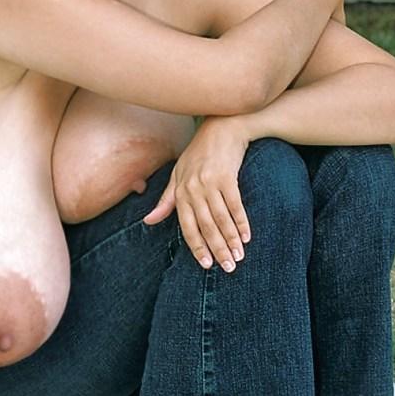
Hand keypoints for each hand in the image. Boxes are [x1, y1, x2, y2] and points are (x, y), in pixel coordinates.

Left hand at [143, 119, 250, 271]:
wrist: (221, 127)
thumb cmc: (198, 153)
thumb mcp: (178, 175)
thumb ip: (166, 201)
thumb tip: (148, 221)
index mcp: (180, 191)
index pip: (187, 226)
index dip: (196, 247)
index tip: (206, 265)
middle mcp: (192, 188)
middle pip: (205, 226)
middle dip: (217, 249)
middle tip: (228, 267)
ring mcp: (209, 182)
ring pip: (220, 218)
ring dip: (231, 240)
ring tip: (239, 256)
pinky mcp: (227, 176)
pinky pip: (235, 204)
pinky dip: (241, 222)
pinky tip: (246, 237)